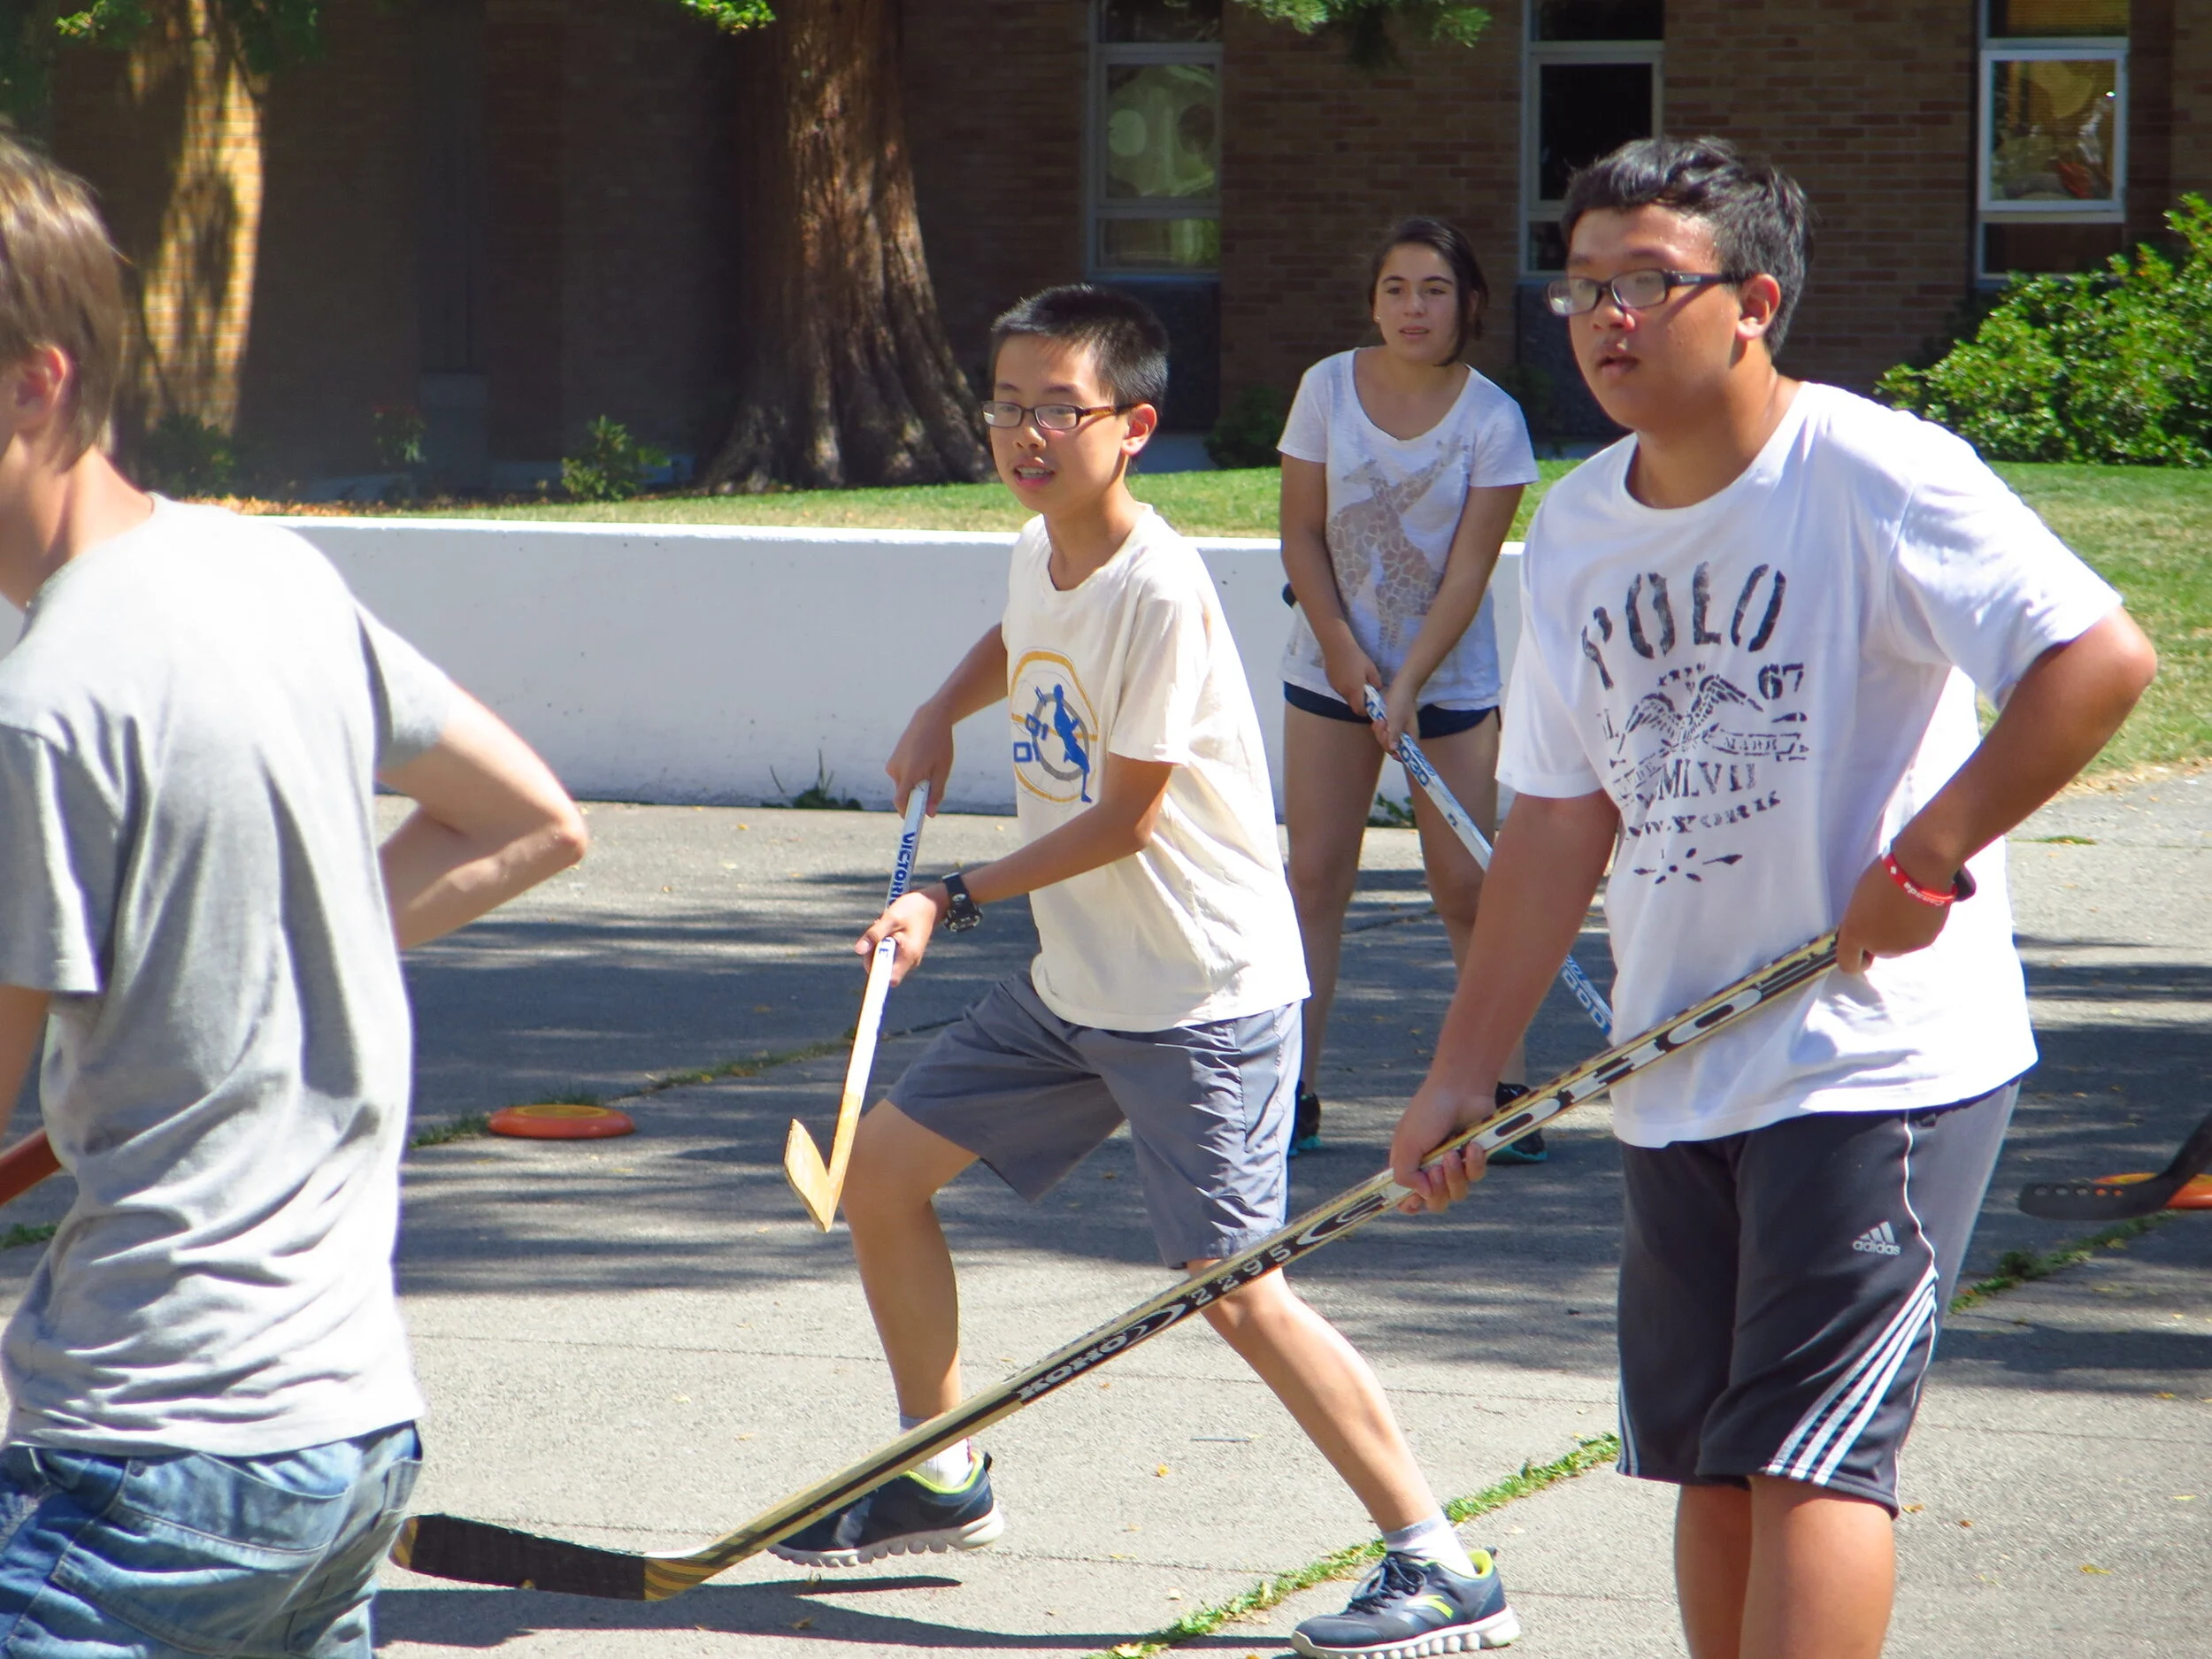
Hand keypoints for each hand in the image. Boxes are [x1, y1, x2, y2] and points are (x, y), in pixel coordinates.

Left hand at [857, 886, 946, 985]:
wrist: (931, 903)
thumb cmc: (913, 909)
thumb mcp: (891, 918)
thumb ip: (875, 934)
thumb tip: (858, 950)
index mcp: (908, 956)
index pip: (888, 980)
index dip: (874, 976)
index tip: (867, 958)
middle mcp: (909, 962)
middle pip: (881, 968)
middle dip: (873, 951)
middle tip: (878, 929)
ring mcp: (907, 958)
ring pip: (882, 959)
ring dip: (877, 944)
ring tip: (885, 925)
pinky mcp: (905, 953)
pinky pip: (887, 952)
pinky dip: (883, 941)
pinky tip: (889, 927)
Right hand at [886, 705, 954, 816]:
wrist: (929, 720)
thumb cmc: (940, 745)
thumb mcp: (943, 770)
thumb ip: (936, 793)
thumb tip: (930, 815)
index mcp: (910, 773)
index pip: (901, 801)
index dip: (906, 814)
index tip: (914, 823)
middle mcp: (897, 770)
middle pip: (904, 796)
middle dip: (916, 799)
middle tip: (931, 791)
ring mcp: (892, 765)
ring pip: (902, 787)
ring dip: (913, 787)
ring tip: (928, 769)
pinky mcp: (891, 761)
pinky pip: (900, 778)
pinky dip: (910, 778)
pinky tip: (921, 763)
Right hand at [1320, 641, 1383, 723]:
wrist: (1337, 646)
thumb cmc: (1356, 657)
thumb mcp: (1371, 668)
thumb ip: (1376, 682)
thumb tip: (1377, 689)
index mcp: (1354, 690)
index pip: (1359, 710)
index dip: (1365, 711)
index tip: (1370, 705)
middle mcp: (1343, 692)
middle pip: (1352, 704)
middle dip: (1359, 700)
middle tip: (1365, 690)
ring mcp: (1335, 687)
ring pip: (1346, 696)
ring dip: (1352, 693)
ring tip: (1356, 679)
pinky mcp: (1330, 682)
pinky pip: (1340, 689)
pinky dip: (1345, 686)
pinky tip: (1347, 674)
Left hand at [1375, 674, 1419, 754]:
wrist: (1401, 686)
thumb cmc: (1401, 702)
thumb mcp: (1396, 719)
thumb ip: (1395, 735)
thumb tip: (1394, 750)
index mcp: (1411, 736)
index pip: (1406, 754)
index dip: (1398, 755)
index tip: (1390, 748)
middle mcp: (1405, 735)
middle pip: (1392, 748)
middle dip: (1384, 739)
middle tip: (1383, 726)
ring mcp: (1397, 730)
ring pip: (1385, 740)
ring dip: (1380, 732)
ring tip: (1380, 720)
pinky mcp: (1390, 724)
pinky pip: (1382, 732)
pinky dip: (1378, 728)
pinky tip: (1378, 720)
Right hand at [1389, 1073, 1491, 1213]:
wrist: (1461, 1089)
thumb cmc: (1429, 1112)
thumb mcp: (1408, 1143)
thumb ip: (1406, 1174)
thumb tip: (1422, 1195)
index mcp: (1410, 1165)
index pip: (1406, 1198)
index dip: (1409, 1204)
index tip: (1413, 1202)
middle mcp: (1431, 1169)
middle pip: (1435, 1203)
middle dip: (1437, 1191)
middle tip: (1435, 1169)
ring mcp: (1454, 1165)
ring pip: (1457, 1193)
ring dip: (1455, 1176)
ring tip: (1453, 1154)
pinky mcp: (1475, 1159)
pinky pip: (1476, 1176)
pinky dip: (1474, 1164)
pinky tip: (1472, 1146)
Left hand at [1835, 850, 1953, 973]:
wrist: (1919, 868)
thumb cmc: (1883, 875)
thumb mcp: (1860, 898)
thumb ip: (1861, 919)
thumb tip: (1869, 927)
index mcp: (1855, 934)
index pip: (1849, 964)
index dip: (1854, 957)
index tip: (1860, 944)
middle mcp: (1879, 947)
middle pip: (1877, 951)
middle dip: (1880, 937)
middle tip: (1886, 913)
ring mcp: (1904, 946)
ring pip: (1899, 945)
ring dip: (1899, 933)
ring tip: (1905, 908)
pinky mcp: (1926, 941)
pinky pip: (1916, 938)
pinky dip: (1917, 928)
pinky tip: (1919, 909)